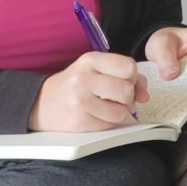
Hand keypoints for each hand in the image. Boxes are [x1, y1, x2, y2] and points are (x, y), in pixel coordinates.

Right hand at [29, 51, 147, 131]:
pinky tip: (96, 115)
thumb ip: (125, 76)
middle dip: (126, 97)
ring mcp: (79, 101)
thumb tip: (144, 95)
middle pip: (126, 90)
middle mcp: (82, 78)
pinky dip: (107, 122)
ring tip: (105, 107)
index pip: (129, 67)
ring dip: (118, 112)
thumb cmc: (75, 86)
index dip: (132, 77)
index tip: (122, 81)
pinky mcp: (79, 121)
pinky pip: (109, 125)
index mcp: (89, 60)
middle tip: (114, 97)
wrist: (42, 104)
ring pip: (121, 111)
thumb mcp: (96, 70)